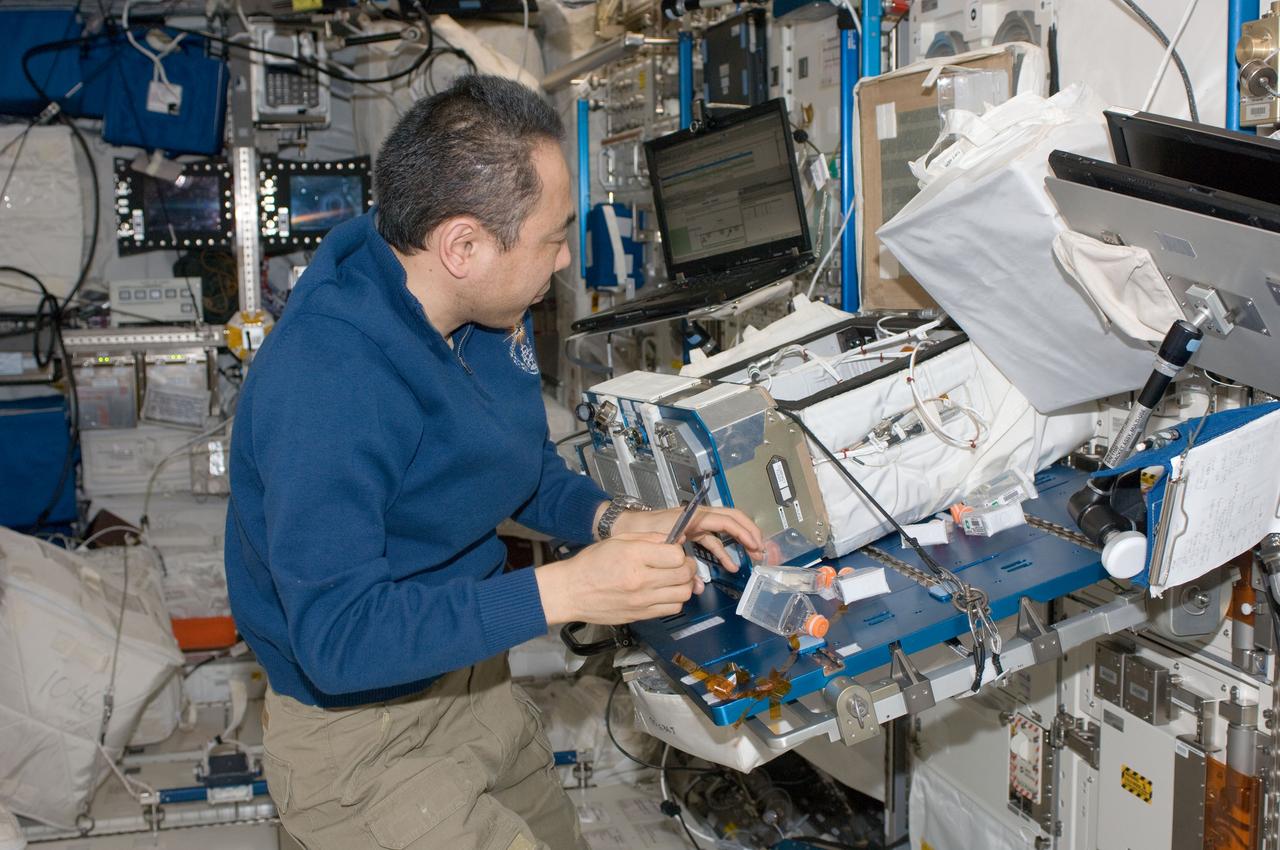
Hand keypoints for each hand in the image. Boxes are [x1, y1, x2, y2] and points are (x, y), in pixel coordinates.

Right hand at [535, 533, 701, 625]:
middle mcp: (640, 580)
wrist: (571, 591)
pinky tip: (666, 591)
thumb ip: (650, 538)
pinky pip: (672, 608)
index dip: (679, 550)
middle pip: (684, 574)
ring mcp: (642, 600)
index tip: (673, 550)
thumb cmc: (590, 565)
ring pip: (683, 593)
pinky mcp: (641, 615)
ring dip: (684, 584)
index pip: (676, 555)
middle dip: (687, 566)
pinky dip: (675, 599)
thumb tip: (675, 539)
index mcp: (634, 557)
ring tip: (674, 578)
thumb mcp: (618, 540)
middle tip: (679, 563)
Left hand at [612, 505, 764, 571]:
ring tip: (751, 558)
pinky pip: (712, 541)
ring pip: (724, 531)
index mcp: (693, 516)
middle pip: (731, 520)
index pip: (727, 520)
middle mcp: (697, 517)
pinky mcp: (690, 532)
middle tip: (760, 550)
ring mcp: (694, 524)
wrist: (621, 525)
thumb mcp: (661, 542)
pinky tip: (729, 565)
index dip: (744, 532)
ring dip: (738, 544)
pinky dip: (721, 552)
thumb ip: (681, 561)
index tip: (755, 544)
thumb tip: (697, 583)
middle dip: (748, 534)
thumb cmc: (638, 529)